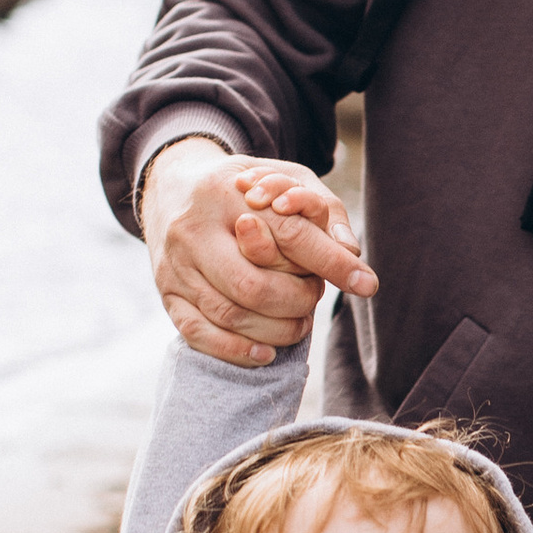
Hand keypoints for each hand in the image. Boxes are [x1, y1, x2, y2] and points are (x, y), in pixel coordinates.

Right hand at [141, 143, 375, 370]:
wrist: (171, 188)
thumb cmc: (243, 189)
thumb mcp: (285, 179)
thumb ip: (323, 209)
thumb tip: (351, 252)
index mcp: (230, 193)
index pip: (290, 234)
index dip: (331, 262)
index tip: (365, 283)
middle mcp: (196, 229)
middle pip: (255, 286)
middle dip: (297, 302)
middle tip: (314, 301)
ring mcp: (176, 265)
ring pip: (230, 314)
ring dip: (275, 331)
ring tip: (299, 326)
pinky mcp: (167, 292)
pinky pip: (198, 333)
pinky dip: (235, 351)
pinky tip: (264, 353)